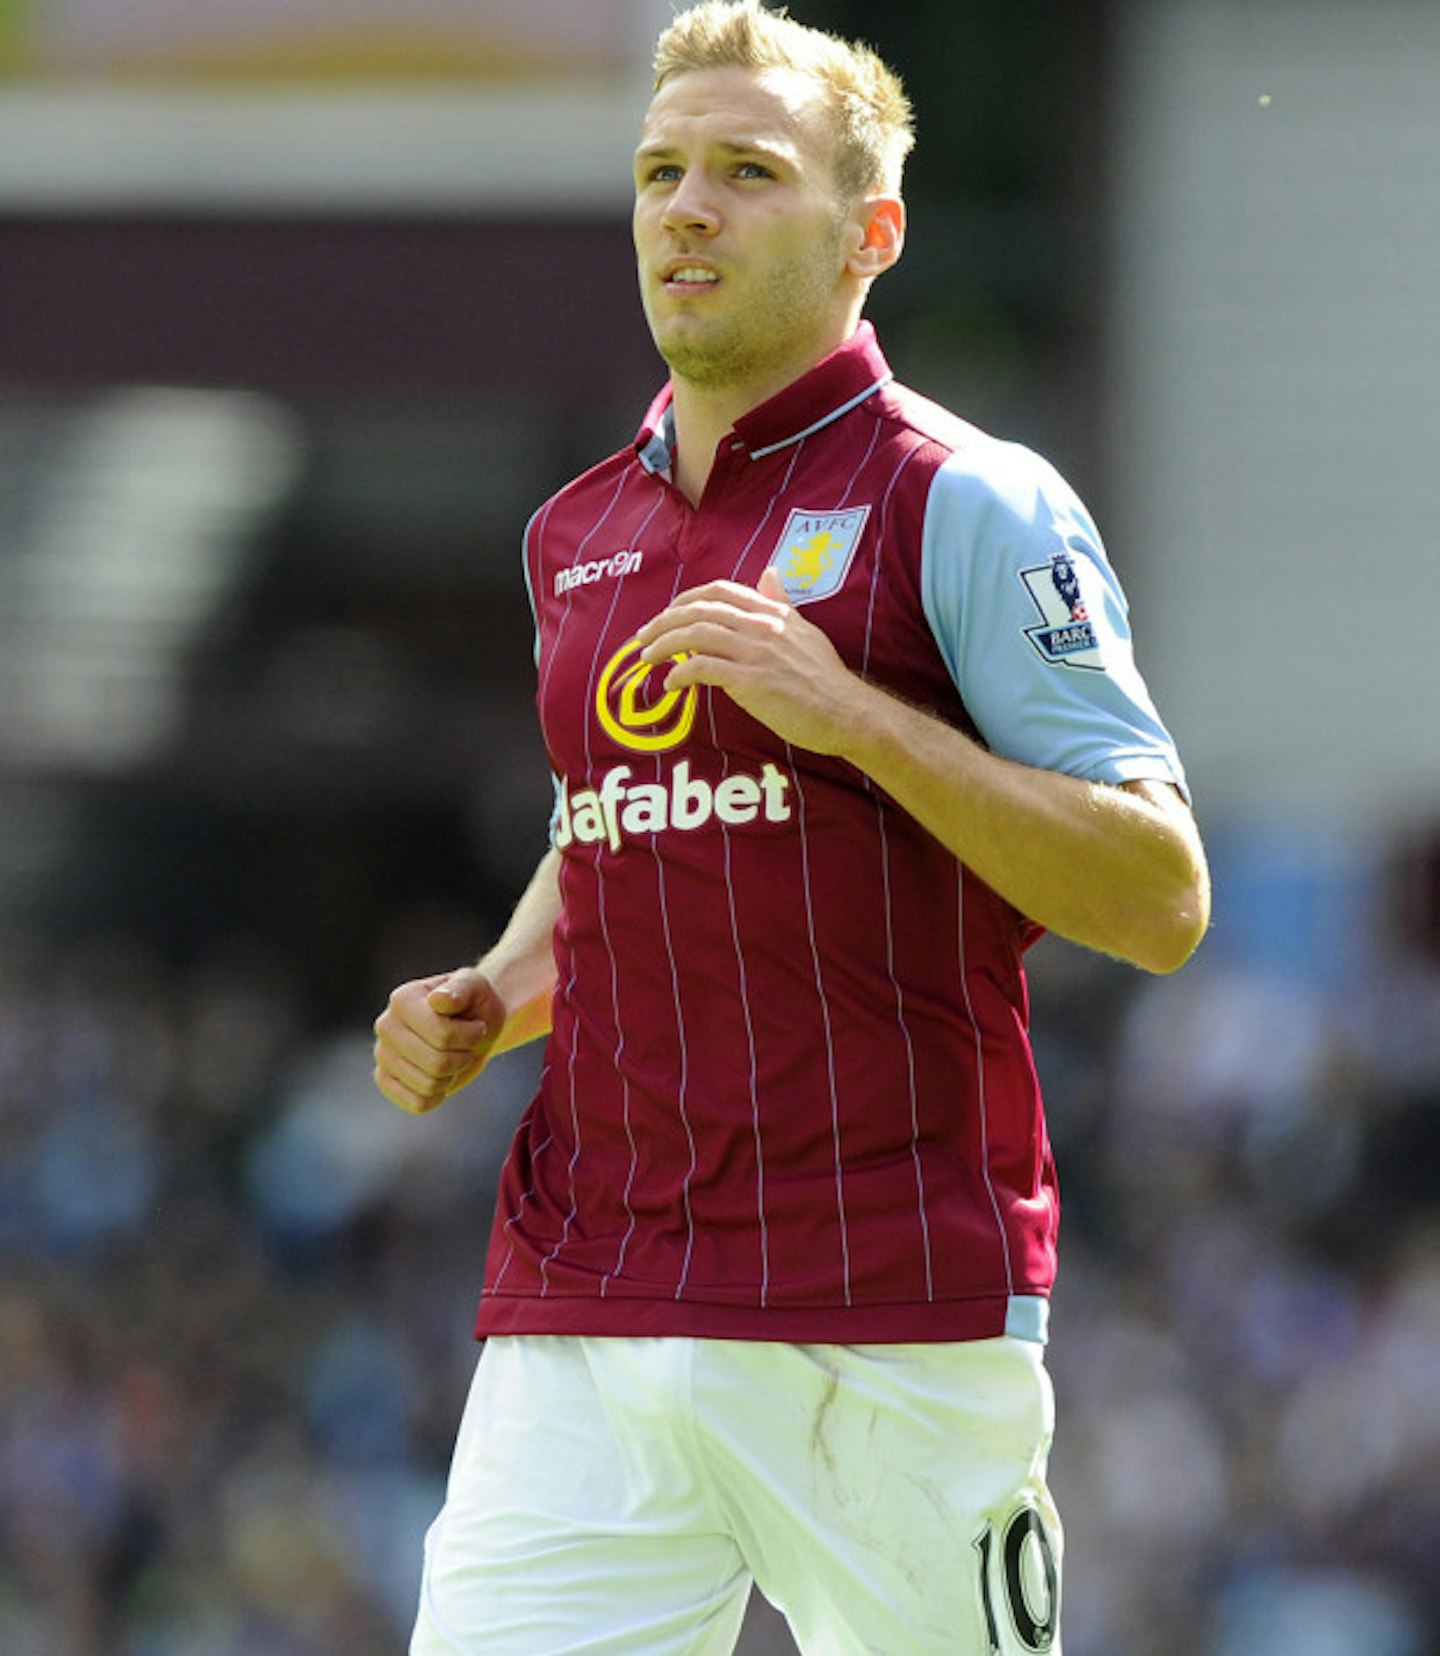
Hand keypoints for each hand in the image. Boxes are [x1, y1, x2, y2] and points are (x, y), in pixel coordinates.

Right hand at [373, 966, 503, 1114]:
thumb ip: (460, 989)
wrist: (471, 1025)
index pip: (442, 1035)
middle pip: (437, 1063)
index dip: (471, 1036)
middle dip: (463, 1057)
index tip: (477, 1025)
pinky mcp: (385, 1080)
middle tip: (466, 1044)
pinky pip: (418, 1103)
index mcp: (403, 999)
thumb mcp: (476, 987)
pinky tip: (440, 1075)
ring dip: (452, 1075)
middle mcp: (386, 1026)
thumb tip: (438, 1000)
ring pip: (428, 1086)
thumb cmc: (474, 1004)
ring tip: (452, 1055)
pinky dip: (439, 1095)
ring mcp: (382, 1055)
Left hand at [635, 568, 865, 754]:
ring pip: (695, 636)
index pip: (720, 592)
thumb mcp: (806, 630)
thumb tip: (770, 573)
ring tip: (646, 658)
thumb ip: (783, 602)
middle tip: (643, 637)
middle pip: (699, 611)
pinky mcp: (751, 681)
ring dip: (663, 645)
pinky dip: (680, 673)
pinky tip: (670, 684)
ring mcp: (756, 652)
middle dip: (664, 622)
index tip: (668, 613)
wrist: (847, 711)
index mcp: (773, 612)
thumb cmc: (826, 679)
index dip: (686, 598)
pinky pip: (703, 669)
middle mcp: (762, 625)